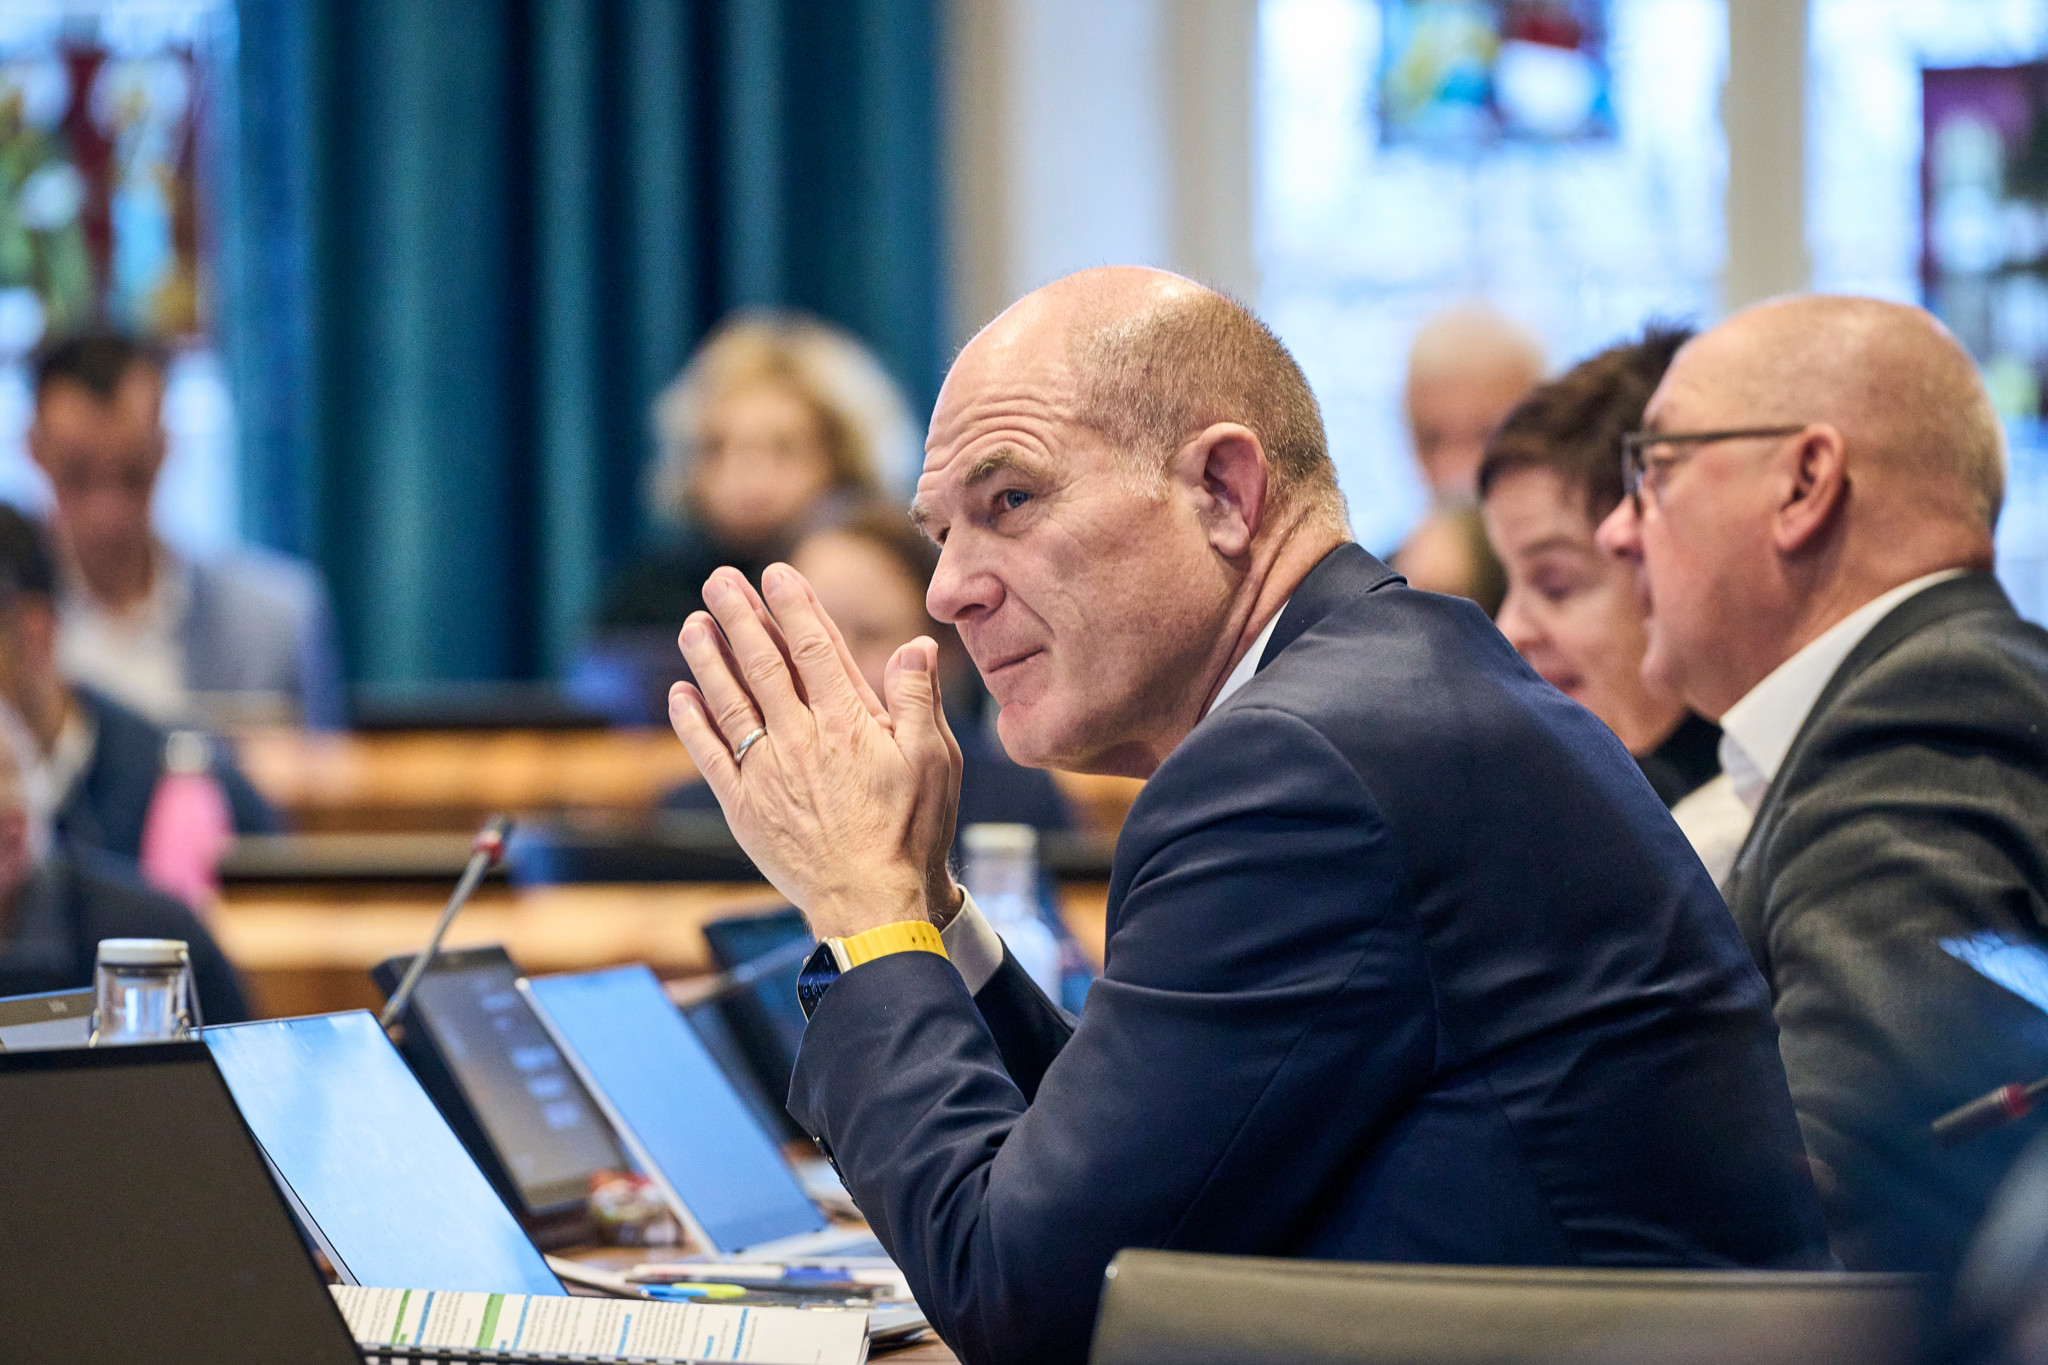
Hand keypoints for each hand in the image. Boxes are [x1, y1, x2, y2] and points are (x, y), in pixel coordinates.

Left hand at [668, 564, 963, 938]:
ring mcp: (767, 772)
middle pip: (762, 664)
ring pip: (729, 701)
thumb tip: (916, 642)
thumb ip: (919, 697)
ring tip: (693, 623)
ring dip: (708, 658)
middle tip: (718, 580)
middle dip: (738, 617)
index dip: (793, 607)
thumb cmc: (912, 831)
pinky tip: (680, 693)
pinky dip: (692, 722)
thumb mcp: (934, 759)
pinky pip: (710, 755)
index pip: (814, 648)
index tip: (775, 573)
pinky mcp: (744, 807)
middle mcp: (800, 739)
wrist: (873, 906)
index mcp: (847, 723)